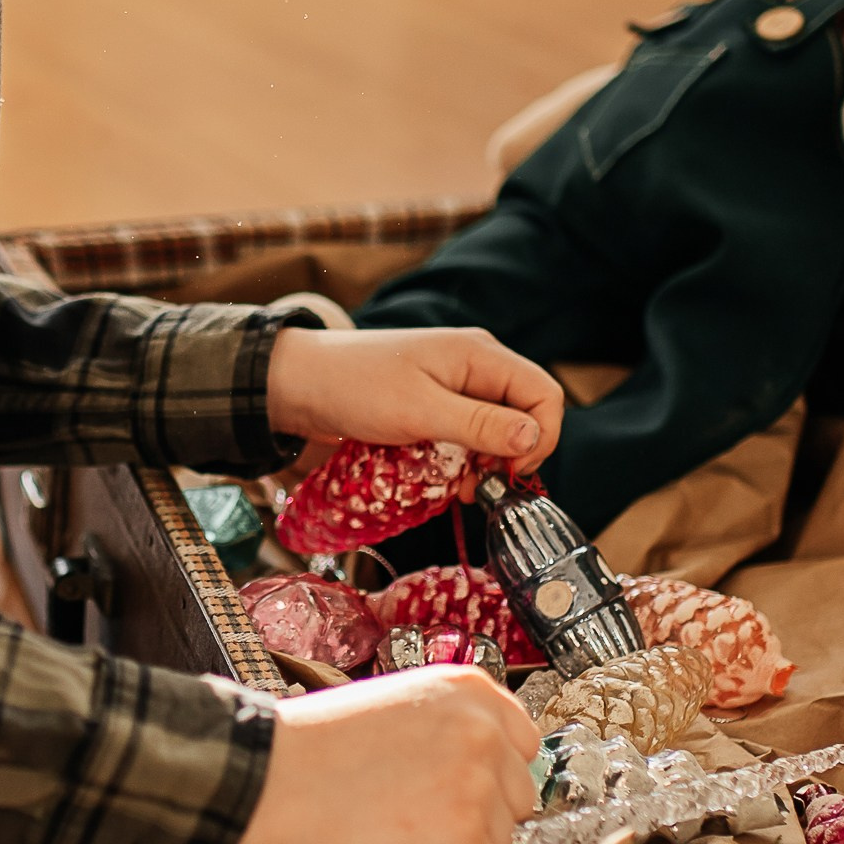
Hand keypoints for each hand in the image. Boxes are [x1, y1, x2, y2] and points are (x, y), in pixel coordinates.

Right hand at [240, 666, 537, 843]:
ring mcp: (480, 785)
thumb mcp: (395, 705)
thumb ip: (448, 728)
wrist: (265, 777)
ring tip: (399, 833)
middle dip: (477, 816)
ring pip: (502, 842)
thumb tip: (484, 772)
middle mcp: (486, 731)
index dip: (487, 776)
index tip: (452, 789)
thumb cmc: (311, 746)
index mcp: (470, 689)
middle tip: (415, 814)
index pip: (523, 745)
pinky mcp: (465, 841)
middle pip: (517, 798)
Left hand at [264, 322, 562, 473]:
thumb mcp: (420, 411)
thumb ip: (480, 424)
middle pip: (523, 415)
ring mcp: (454, 387)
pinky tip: (442, 479)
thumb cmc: (355, 388)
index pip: (544, 395)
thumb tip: (534, 439)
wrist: (298, 383)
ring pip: (496, 431)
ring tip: (456, 488)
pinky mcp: (434, 406)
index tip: (509, 473)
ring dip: (484, 463)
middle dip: (510, 456)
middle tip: (478, 487)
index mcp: (480, 355)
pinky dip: (461, 460)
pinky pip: (466, 436)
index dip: (541, 438)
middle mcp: (475, 367)